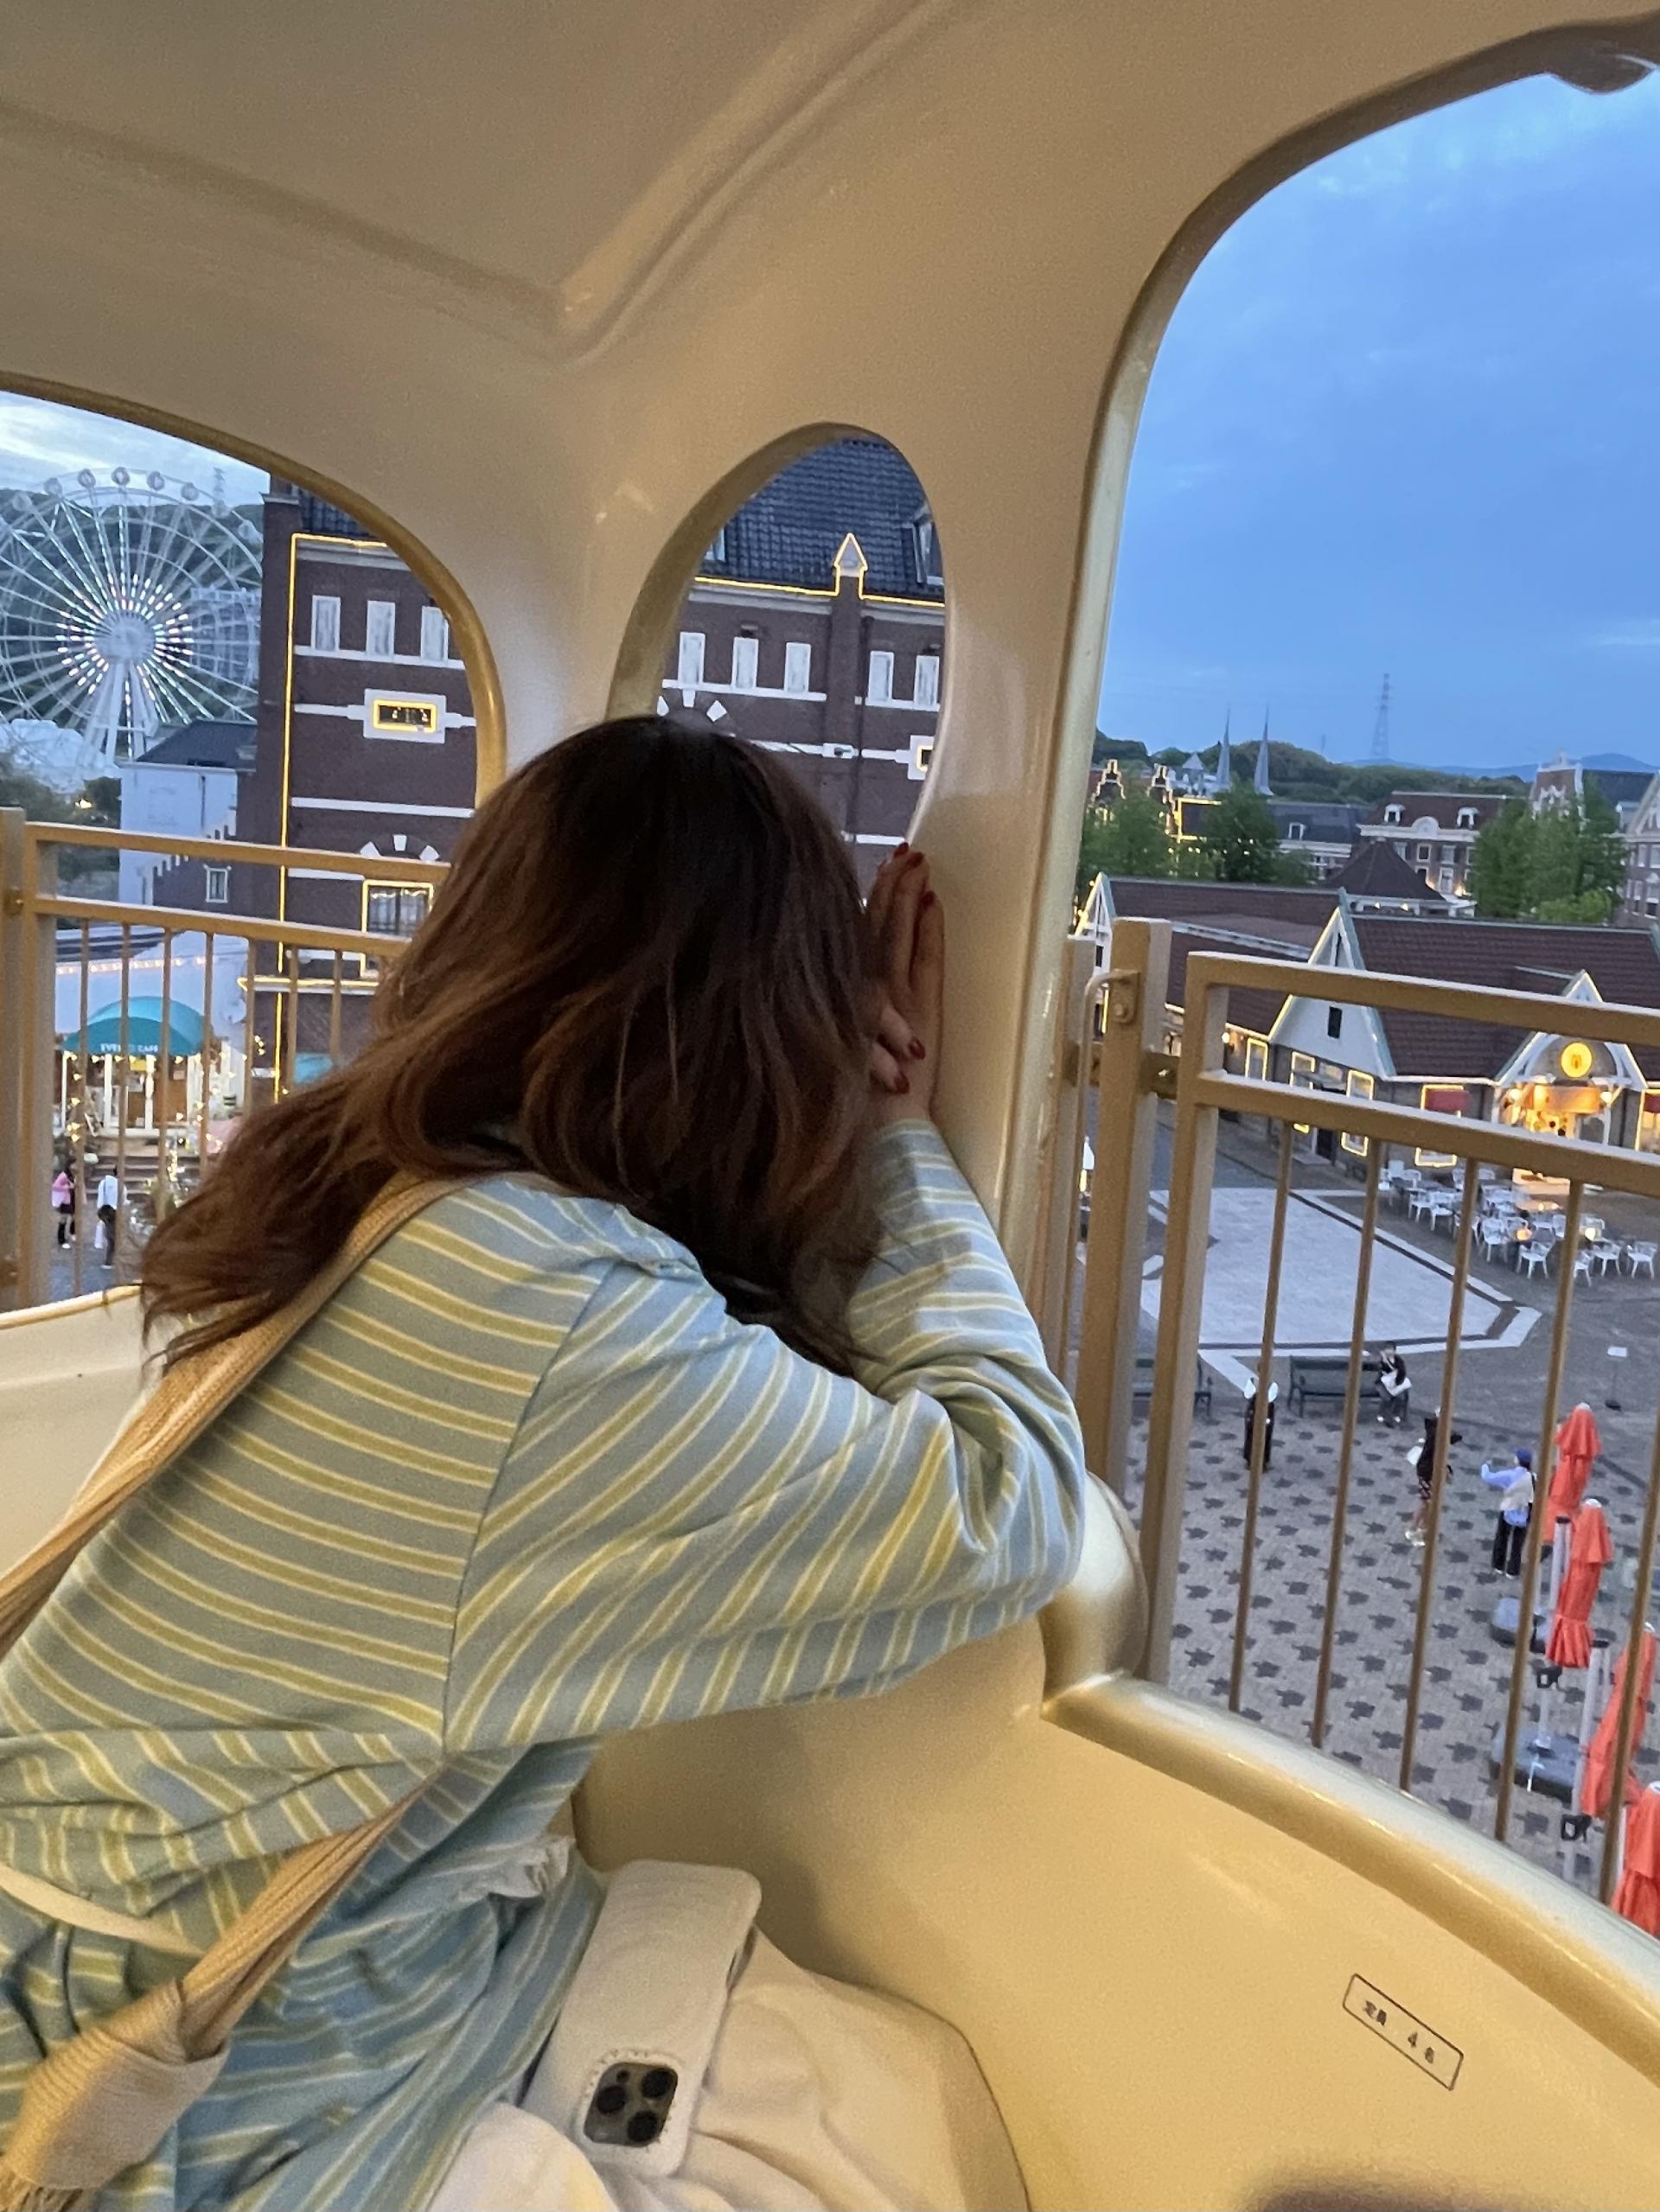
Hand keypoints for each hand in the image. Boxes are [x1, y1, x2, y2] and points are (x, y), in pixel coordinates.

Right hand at [865, 843, 943, 1124]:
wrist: (878, 1136)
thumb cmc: (863, 1109)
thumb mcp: (847, 1057)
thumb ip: (849, 1028)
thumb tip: (851, 1010)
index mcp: (845, 1000)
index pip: (854, 939)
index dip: (867, 902)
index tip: (878, 870)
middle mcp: (862, 992)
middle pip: (872, 925)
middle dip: (887, 885)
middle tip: (904, 849)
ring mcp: (890, 997)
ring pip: (894, 932)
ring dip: (904, 894)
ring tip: (917, 861)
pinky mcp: (915, 1011)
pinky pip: (922, 959)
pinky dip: (927, 930)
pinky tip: (933, 903)